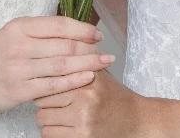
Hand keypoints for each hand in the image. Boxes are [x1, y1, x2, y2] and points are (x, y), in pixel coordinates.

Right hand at [0, 16, 114, 112]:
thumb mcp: (13, 34)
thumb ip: (41, 32)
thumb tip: (76, 30)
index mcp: (20, 27)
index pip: (59, 25)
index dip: (82, 29)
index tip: (97, 34)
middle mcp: (19, 46)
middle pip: (64, 45)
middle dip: (90, 48)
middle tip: (106, 51)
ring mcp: (19, 69)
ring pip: (62, 65)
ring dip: (88, 64)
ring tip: (105, 63)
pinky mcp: (20, 91)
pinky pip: (53, 85)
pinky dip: (73, 81)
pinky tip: (88, 78)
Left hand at [35, 70, 150, 137]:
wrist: (136, 119)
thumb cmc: (116, 97)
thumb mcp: (101, 74)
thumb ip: (81, 62)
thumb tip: (56, 49)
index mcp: (88, 79)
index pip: (50, 79)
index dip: (46, 83)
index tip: (47, 86)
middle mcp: (85, 98)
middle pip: (42, 100)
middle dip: (44, 102)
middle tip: (53, 103)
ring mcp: (83, 119)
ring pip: (42, 119)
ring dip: (47, 119)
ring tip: (58, 116)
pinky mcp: (83, 137)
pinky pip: (50, 134)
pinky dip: (52, 132)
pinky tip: (62, 127)